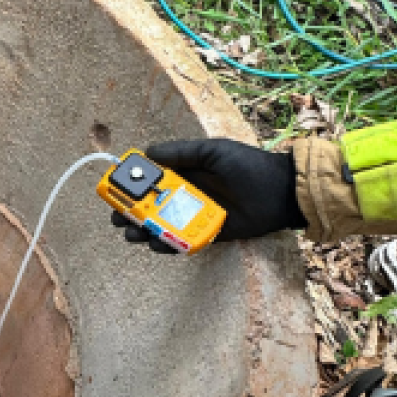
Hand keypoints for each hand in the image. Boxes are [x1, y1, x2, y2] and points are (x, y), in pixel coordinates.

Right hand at [112, 138, 304, 250]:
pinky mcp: (209, 235)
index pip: (153, 179)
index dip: (133, 185)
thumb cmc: (248, 166)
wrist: (280, 192)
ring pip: (163, 226)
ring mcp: (198, 216)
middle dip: (132, 212)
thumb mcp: (214, 152)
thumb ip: (182, 152)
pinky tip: (155, 244)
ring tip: (131, 234)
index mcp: (188, 172)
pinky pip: (183, 242)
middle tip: (117, 217)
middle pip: (152, 205)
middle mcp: (189, 195)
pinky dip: (167, 245)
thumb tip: (148, 152)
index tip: (115, 189)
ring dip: (144, 231)